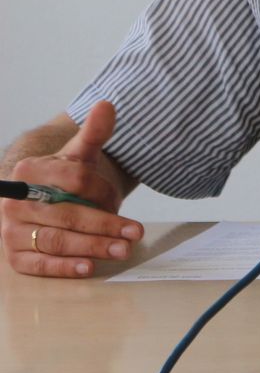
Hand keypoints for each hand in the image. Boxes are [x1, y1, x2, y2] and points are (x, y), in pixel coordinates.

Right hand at [1, 102, 143, 277]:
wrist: (45, 197)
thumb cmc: (66, 176)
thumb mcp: (81, 152)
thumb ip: (94, 131)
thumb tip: (106, 105)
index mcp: (29, 172)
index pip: (72, 182)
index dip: (101, 190)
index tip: (121, 198)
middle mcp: (13, 203)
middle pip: (66, 215)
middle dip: (104, 225)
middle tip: (135, 233)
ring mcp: (11, 231)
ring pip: (55, 241)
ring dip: (91, 247)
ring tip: (122, 249)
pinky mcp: (15, 256)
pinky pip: (38, 265)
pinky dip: (63, 268)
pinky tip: (89, 267)